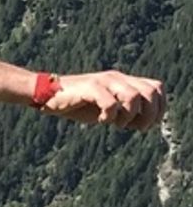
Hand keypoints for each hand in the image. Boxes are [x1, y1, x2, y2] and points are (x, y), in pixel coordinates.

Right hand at [44, 71, 165, 129]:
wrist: (47, 95)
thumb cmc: (77, 104)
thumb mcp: (106, 108)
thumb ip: (125, 112)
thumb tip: (144, 123)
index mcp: (124, 80)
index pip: (156, 88)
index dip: (159, 108)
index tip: (147, 124)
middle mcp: (117, 78)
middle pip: (151, 92)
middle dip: (149, 114)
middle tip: (136, 128)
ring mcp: (104, 81)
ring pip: (133, 97)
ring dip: (129, 116)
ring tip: (116, 124)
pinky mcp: (90, 87)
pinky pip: (111, 103)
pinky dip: (109, 116)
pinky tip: (100, 121)